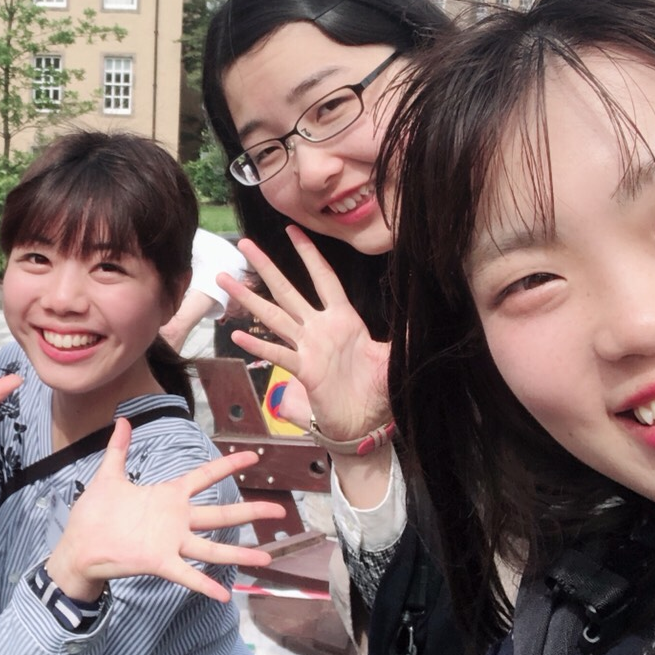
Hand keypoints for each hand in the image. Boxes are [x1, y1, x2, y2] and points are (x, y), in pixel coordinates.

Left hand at [45, 420, 283, 602]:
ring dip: (239, 553)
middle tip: (279, 509)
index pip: (204, 477)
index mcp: (167, 497)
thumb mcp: (109, 476)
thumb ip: (119, 448)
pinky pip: (187, 575)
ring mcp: (170, 543)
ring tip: (266, 558)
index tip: (253, 457)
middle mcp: (175, 520)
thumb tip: (122, 419)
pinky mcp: (159, 562)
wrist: (78, 546)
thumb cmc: (94, 513)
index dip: (228, 465)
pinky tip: (225, 594)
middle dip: (250, 512)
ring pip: (212, 548)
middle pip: (220, 514)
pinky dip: (205, 585)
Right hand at [217, 226, 390, 441]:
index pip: (323, 279)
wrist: (366, 424)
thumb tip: (428, 306)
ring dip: (250, 299)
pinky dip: (260, 345)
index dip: (309, 255)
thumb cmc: (377, 389)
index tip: (292, 231)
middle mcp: (319, 329)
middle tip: (243, 244)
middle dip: (266, 267)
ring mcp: (307, 349)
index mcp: (342, 320)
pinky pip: (279, 354)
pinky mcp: (304, 371)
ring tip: (226, 280)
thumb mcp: (396, 355)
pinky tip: (239, 334)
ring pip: (274, 317)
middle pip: (288, 291)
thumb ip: (407, 332)